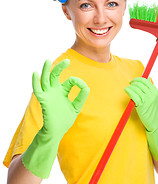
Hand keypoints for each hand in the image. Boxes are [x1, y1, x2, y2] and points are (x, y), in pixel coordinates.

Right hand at [22, 59, 89, 177]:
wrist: (57, 131)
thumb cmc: (65, 119)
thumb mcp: (76, 107)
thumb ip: (80, 97)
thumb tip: (86, 87)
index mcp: (63, 91)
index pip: (71, 80)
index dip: (78, 82)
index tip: (83, 87)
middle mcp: (55, 91)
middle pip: (55, 75)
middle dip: (60, 67)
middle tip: (67, 61)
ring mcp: (49, 94)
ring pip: (46, 79)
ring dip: (46, 70)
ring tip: (47, 60)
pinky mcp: (44, 100)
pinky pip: (37, 90)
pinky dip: (35, 82)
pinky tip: (35, 73)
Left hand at [125, 77, 157, 161]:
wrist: (156, 123)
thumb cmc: (154, 111)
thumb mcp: (156, 99)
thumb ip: (151, 90)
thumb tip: (148, 79)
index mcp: (155, 91)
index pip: (145, 81)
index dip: (137, 79)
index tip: (133, 81)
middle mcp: (152, 94)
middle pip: (139, 84)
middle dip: (133, 83)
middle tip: (130, 85)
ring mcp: (147, 99)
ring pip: (135, 88)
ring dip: (130, 87)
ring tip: (128, 89)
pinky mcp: (141, 105)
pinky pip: (133, 94)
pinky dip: (128, 91)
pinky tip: (126, 91)